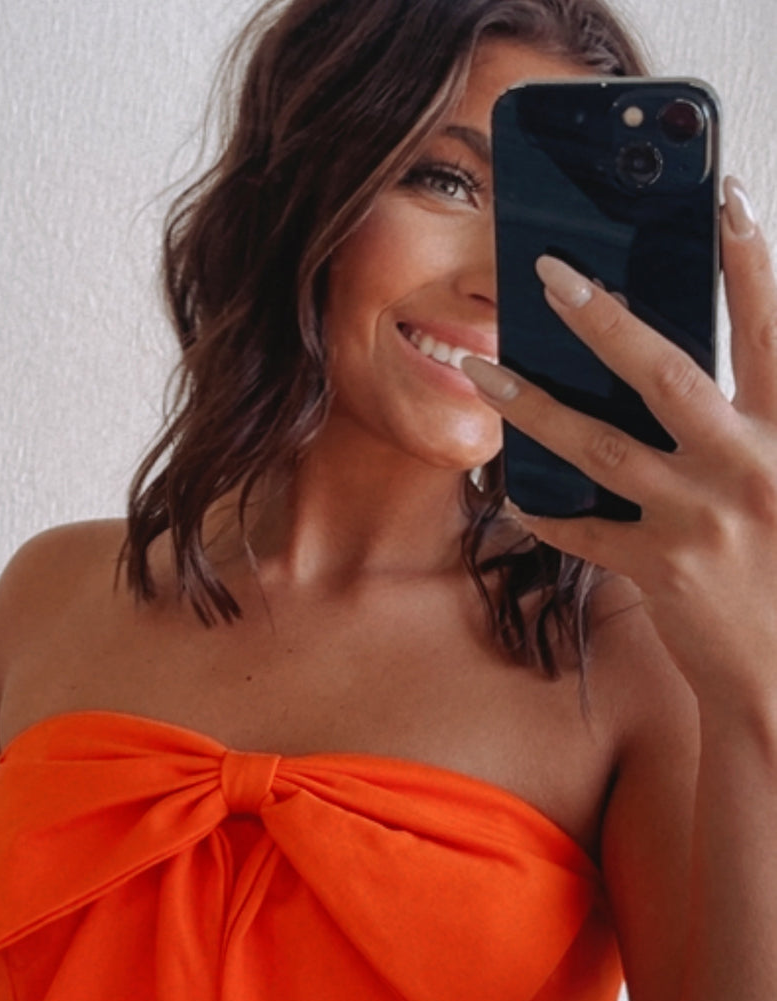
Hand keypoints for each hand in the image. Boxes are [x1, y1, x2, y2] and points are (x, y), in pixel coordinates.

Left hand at [463, 177, 776, 711]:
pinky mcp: (660, 571)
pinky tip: (513, 492)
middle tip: (549, 273)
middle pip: (665, 371)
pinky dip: (547, 511)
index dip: (751, 263)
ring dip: (535, 404)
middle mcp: (746, 468)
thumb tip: (702, 382)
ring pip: (601, 445)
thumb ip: (763, 424)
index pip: (771, 332)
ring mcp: (699, 520)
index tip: (726, 198)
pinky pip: (585, 532)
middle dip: (603, 318)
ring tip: (484, 369)